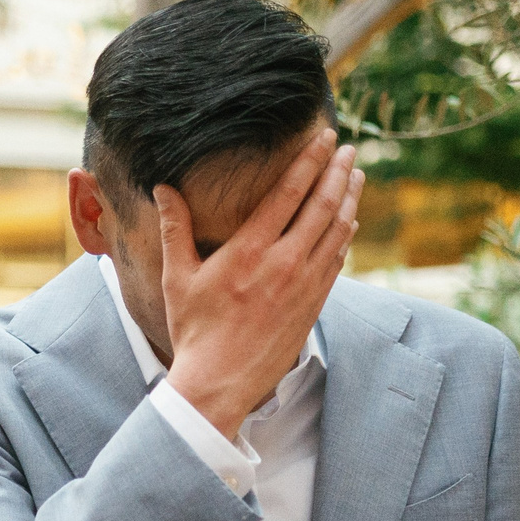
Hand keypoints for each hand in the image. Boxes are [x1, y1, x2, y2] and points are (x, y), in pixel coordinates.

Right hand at [159, 126, 361, 436]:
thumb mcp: (177, 277)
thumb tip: (164, 189)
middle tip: (347, 149)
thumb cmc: (194, 330)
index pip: (289, 193)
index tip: (324, 139)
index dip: (310, 161)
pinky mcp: (314, 303)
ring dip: (350, 198)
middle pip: (324, 205)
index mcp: (250, 251)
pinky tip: (348, 221)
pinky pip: (338, 258)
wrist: (219, 382)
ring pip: (339, 229)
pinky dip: (346, 234)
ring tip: (355, 176)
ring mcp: (305, 283)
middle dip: (338, 172)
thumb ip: (174, 228)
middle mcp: (284, 262)